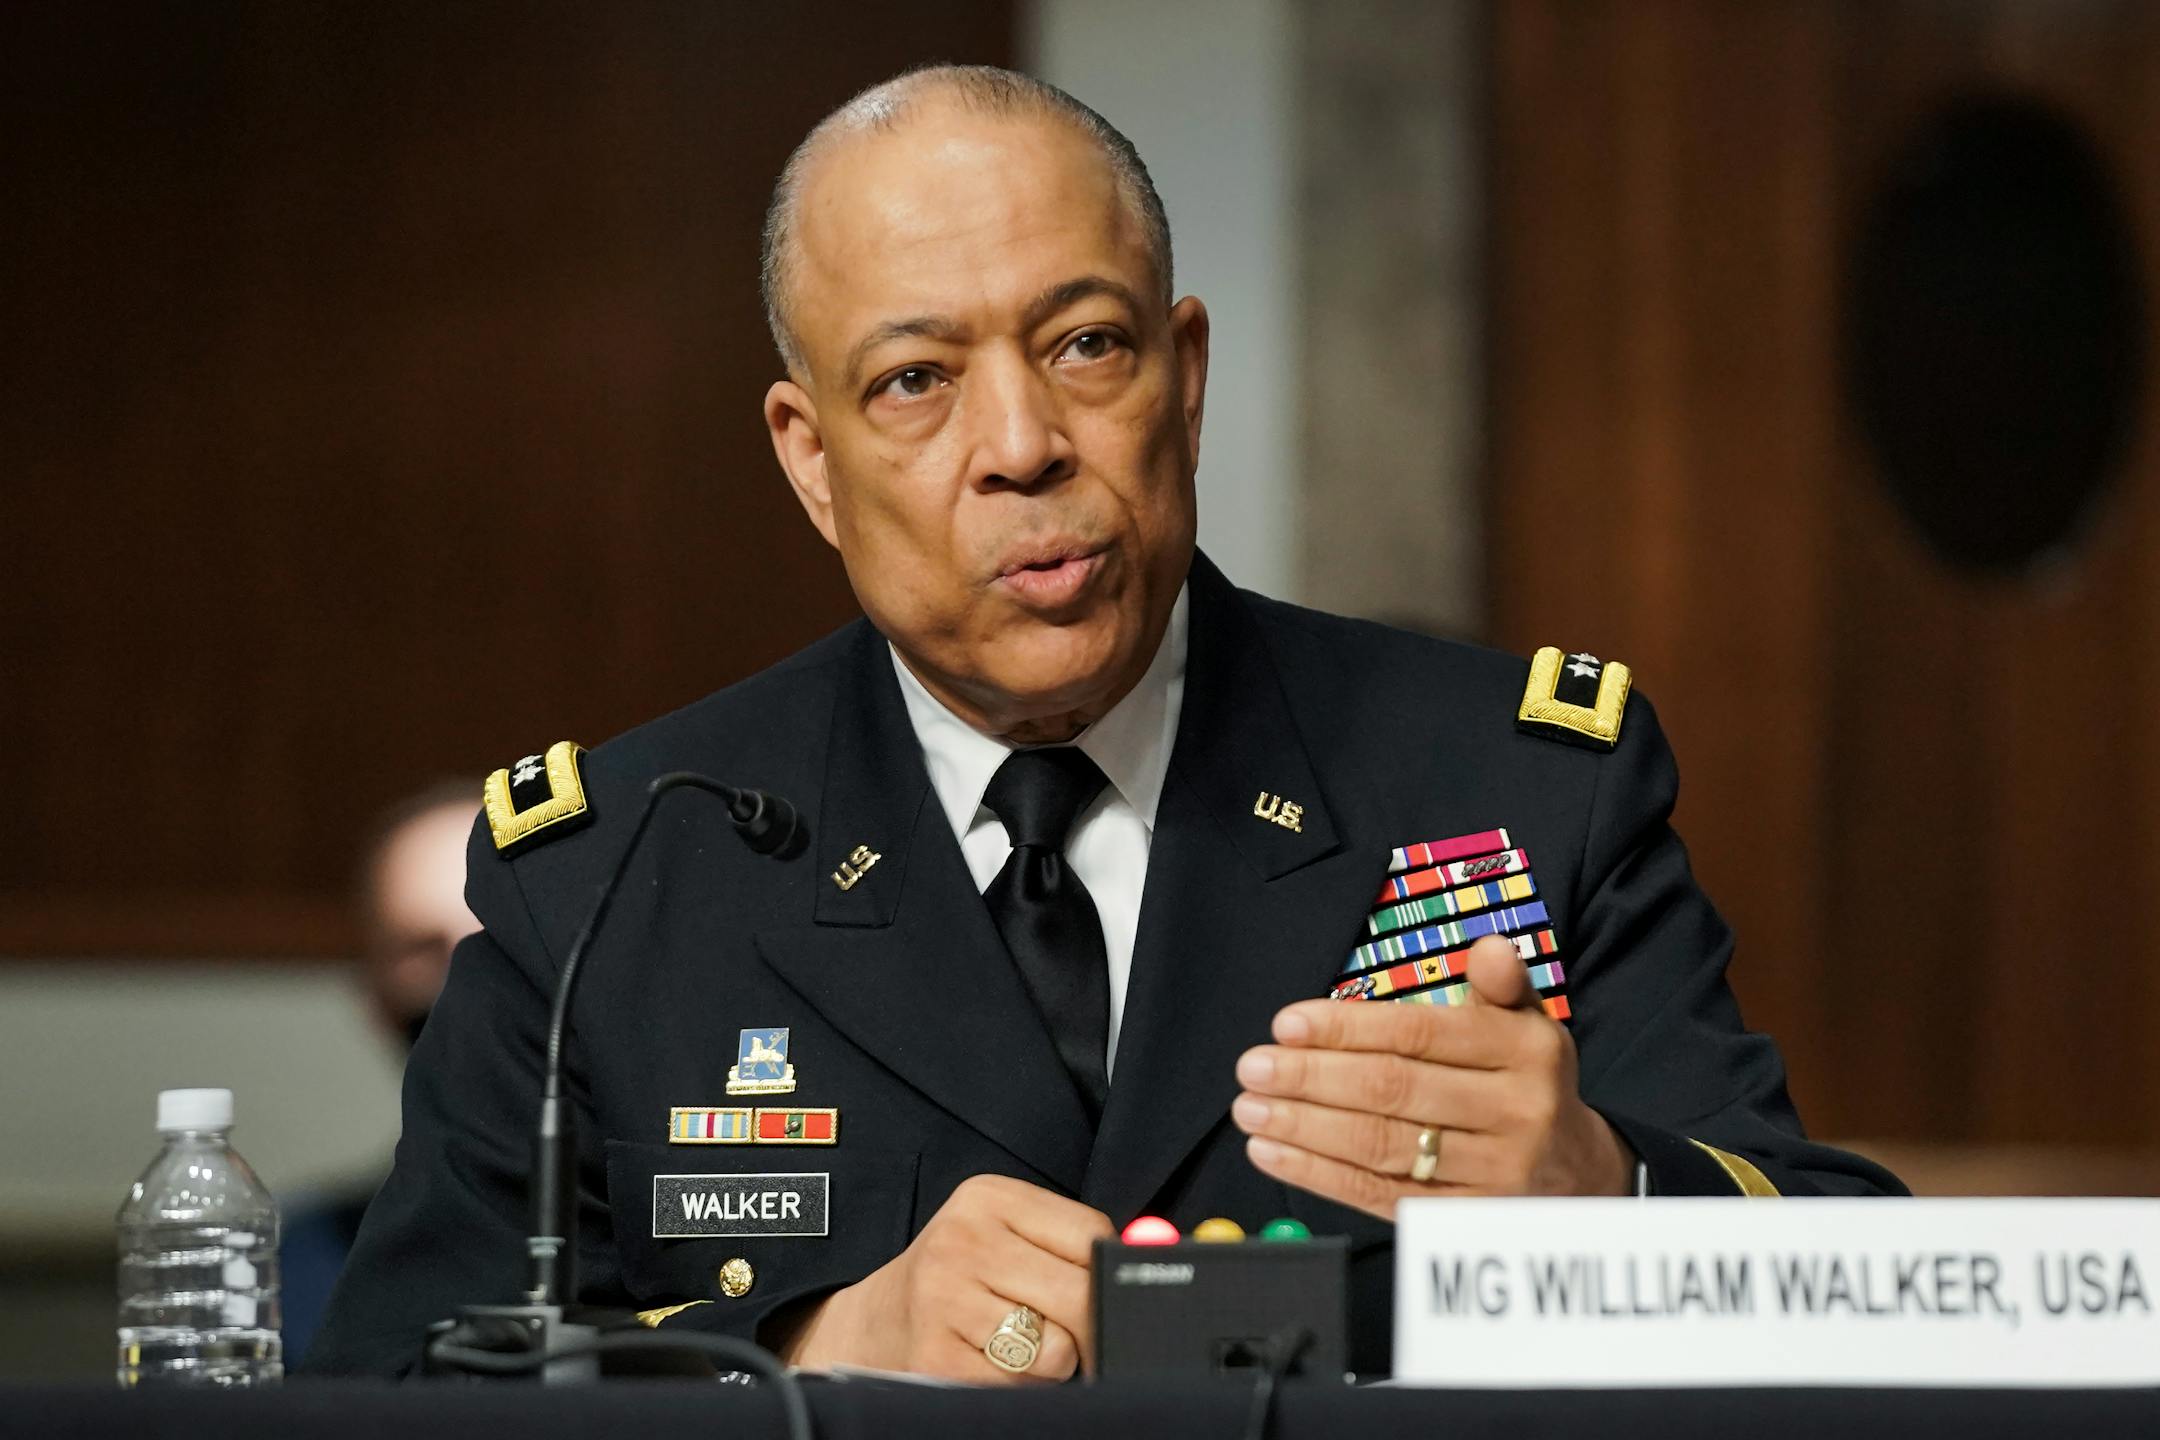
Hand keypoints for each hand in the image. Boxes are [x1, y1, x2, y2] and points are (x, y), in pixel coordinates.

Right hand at [771, 1173, 1112, 1380]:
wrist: (876, 1321)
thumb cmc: (960, 1277)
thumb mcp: (1004, 1235)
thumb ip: (1070, 1243)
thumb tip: (1150, 1251)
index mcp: (988, 1198)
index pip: (1090, 1235)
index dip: (1108, 1274)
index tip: (1104, 1292)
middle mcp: (963, 1241)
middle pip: (1079, 1296)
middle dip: (1089, 1327)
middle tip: (1074, 1333)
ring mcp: (944, 1300)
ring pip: (1054, 1351)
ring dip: (1050, 1363)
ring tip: (1016, 1342)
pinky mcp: (934, 1356)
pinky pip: (1017, 1387)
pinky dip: (1017, 1387)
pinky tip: (988, 1362)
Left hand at [1231, 936, 1634, 1216]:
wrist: (1581, 1175)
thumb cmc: (1528, 1082)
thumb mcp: (1529, 1025)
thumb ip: (1502, 985)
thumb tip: (1488, 948)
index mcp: (1524, 1052)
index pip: (1419, 1035)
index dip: (1347, 1029)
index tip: (1286, 1023)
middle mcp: (1514, 1112)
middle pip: (1394, 1091)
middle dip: (1312, 1077)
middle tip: (1252, 1067)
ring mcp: (1491, 1172)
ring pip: (1381, 1146)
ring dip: (1305, 1128)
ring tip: (1250, 1110)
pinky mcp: (1463, 1220)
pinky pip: (1380, 1195)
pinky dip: (1319, 1175)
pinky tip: (1274, 1152)